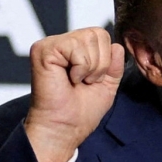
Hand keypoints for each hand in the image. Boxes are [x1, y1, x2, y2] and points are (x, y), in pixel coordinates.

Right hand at [25, 27, 125, 161]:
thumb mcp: (107, 85)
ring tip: (77, 81)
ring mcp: (52, 45)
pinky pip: (75, 45)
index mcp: (76, 50)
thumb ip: (115, 65)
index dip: (106, 59)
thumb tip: (117, 46)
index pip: (102, 35)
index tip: (93, 80)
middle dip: (101, 63)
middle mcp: (62, 43)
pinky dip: (80, 67)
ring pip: (88, 38)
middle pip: (98, 33)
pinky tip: (69, 79)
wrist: (65, 128)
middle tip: (85, 81)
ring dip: (90, 67)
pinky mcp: (43, 49)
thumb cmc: (81, 112)